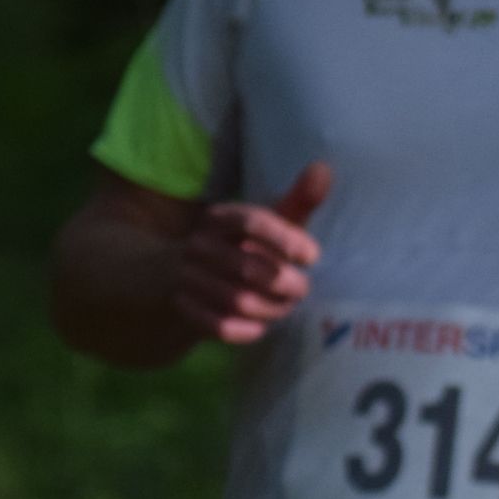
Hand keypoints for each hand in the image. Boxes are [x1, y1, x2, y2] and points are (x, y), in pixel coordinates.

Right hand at [172, 162, 330, 344]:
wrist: (174, 278)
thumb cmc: (238, 248)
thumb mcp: (265, 224)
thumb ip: (295, 202)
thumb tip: (323, 168)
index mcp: (220, 218)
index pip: (251, 222)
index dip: (285, 239)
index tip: (313, 257)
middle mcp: (200, 244)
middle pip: (247, 267)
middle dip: (284, 284)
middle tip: (302, 290)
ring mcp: (187, 277)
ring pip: (236, 300)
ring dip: (270, 310)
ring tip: (284, 309)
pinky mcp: (182, 308)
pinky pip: (218, 325)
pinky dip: (245, 330)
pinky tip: (259, 328)